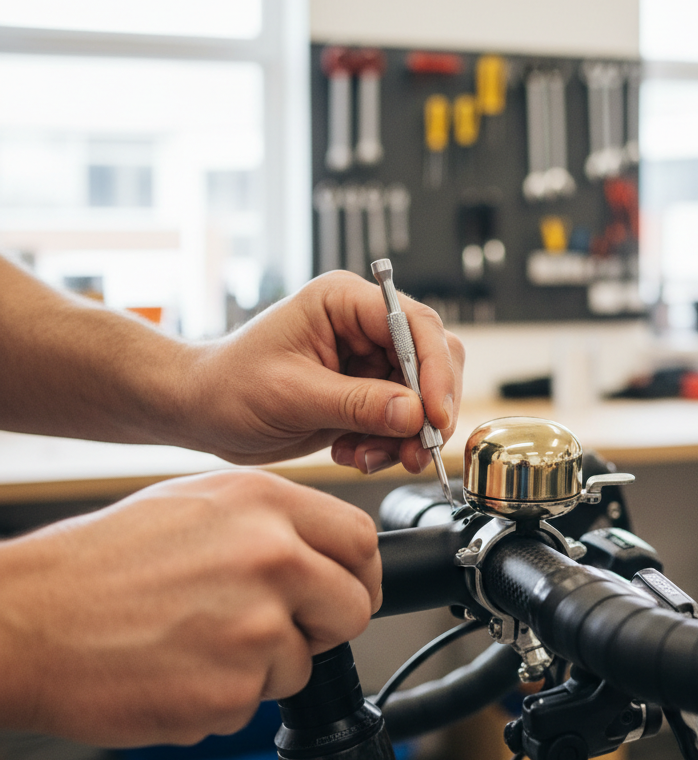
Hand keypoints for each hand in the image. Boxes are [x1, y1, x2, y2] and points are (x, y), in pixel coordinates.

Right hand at [0, 470, 380, 746]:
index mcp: (266, 504)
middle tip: (279, 628)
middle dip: (324, 626)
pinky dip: (224, 696)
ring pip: (304, 663)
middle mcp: (271, 557)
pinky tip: (178, 668)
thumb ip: (273, 522)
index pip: (361, 541)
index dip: (358, 574)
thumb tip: (325, 551)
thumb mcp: (199, 503)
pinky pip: (255, 703)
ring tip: (199, 641)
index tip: (345, 591)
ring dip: (264, 666)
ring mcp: (256, 625)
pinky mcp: (232, 689)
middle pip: (353, 608)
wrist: (28, 620)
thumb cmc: (101, 562)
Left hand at [188, 271, 464, 474]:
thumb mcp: (292, 395)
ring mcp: (368, 361)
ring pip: (422, 396)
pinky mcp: (366, 394)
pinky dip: (388, 445)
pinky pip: (402, 420)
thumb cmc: (228, 386)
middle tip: (418, 449)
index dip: (433, 370)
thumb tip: (415, 415)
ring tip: (368, 457)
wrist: (201, 414)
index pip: (414, 325)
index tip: (434, 415)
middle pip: (431, 358)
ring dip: (406, 435)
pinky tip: (352, 454)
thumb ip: (357, 404)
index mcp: (345, 302)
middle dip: (428, 409)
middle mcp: (364, 326)